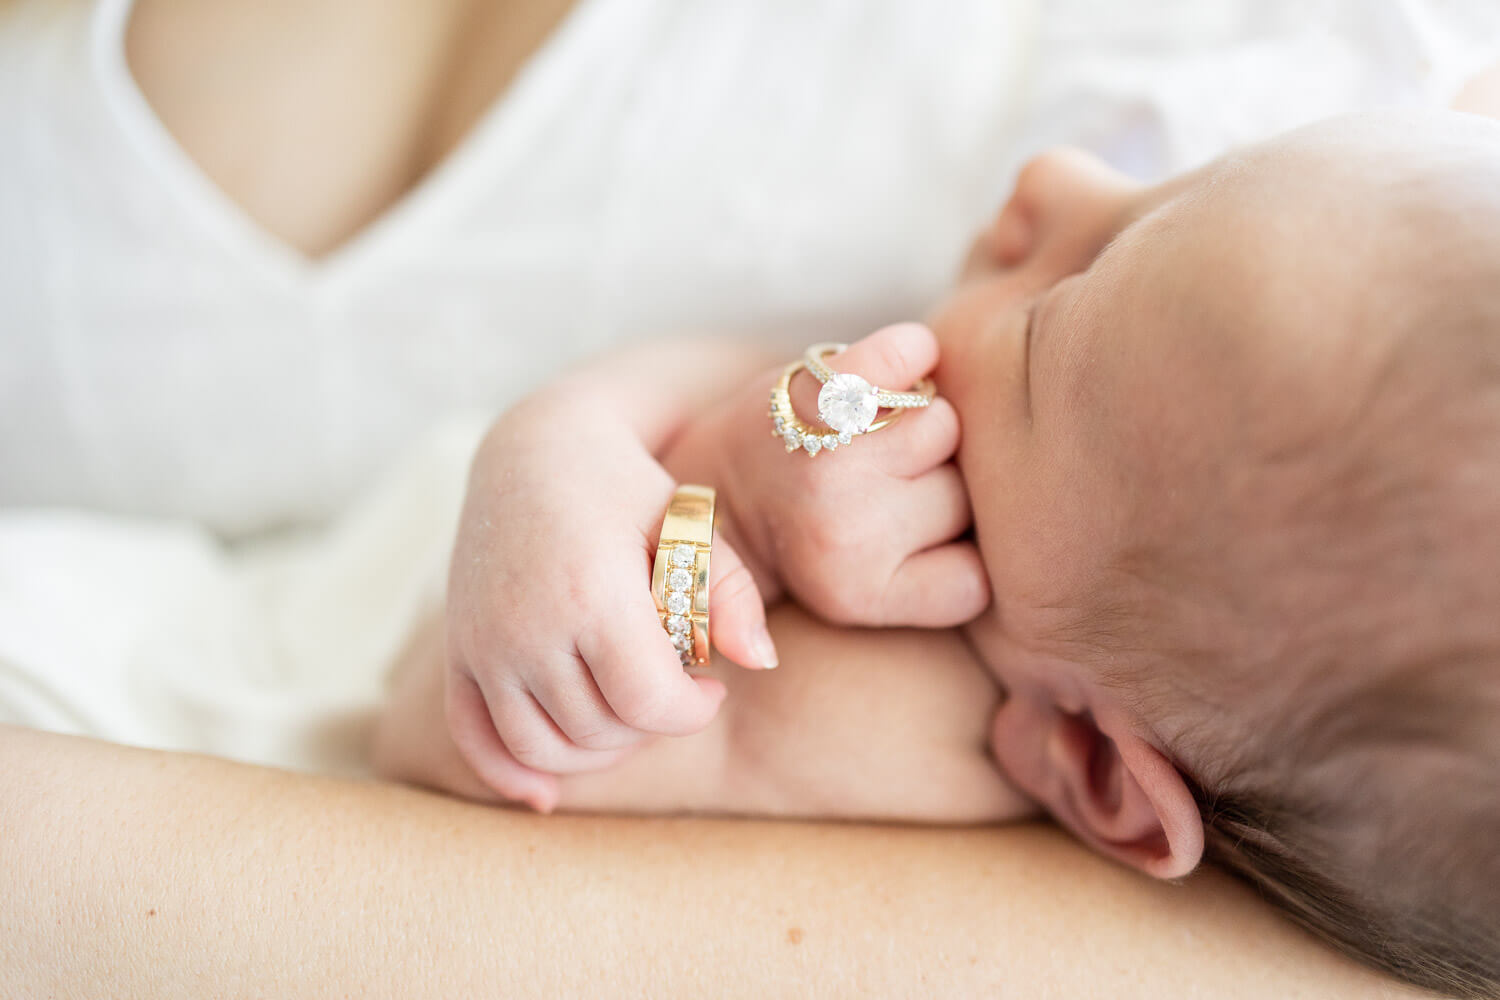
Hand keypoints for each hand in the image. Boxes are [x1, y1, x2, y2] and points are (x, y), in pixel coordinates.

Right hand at [443, 385, 776, 811]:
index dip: (692, 711)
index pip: (648, 704)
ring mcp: (483, 644)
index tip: (711, 687)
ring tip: (630, 710)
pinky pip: (476, 740)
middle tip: (672, 687)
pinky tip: (547, 795)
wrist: (533, 450)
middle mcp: (526, 626)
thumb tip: (762, 662)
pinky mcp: (458, 653)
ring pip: (544, 749)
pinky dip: (512, 773)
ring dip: (598, 751)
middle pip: (601, 731)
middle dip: (651, 724)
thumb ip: (730, 592)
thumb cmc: (628, 488)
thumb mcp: (690, 523)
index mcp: (590, 593)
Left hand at [664, 323, 988, 627]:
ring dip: (926, 423)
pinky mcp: (814, 388)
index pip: (983, 573)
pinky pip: (910, 353)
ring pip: (951, 425)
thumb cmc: (818, 537)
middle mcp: (845, 534)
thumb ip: (959, 574)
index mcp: (862, 595)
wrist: (716, 487)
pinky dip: (907, 351)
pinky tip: (892, 367)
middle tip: (888, 486)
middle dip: (942, 484)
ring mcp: (830, 459)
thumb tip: (1056, 565)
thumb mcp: (877, 591)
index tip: (921, 541)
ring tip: (878, 438)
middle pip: (972, 492)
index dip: (965, 550)